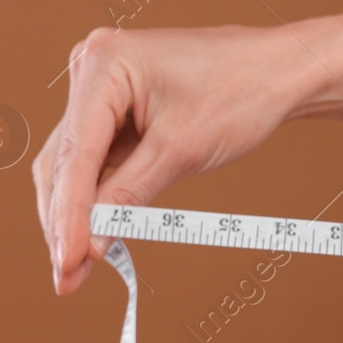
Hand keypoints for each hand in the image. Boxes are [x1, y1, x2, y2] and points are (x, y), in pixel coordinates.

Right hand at [33, 24, 304, 293]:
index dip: (69, 215)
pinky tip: (93, 236)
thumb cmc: (241, 92)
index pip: (76, 154)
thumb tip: (92, 242)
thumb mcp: (182, 151)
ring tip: (76, 268)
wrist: (279, 71)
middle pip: (63, 161)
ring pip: (73, 164)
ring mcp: (99, 88)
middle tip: (67, 277)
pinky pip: (95, 160)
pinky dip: (95, 198)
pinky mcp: (114, 109)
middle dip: (64, 222)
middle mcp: (90, 69)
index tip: (68, 262)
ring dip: (74, 215)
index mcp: (103, 65)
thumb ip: (129, 196)